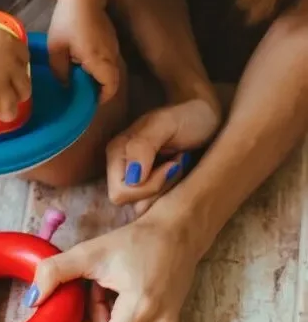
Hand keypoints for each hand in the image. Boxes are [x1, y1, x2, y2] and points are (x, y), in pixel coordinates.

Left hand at [27, 208, 201, 321]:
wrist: (176, 234)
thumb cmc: (135, 241)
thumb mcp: (89, 252)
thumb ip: (55, 272)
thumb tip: (32, 300)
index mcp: (139, 311)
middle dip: (88, 320)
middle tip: (90, 288)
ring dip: (102, 316)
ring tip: (106, 284)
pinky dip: (116, 317)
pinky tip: (119, 291)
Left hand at [47, 0, 120, 102]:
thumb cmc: (68, 22)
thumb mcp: (56, 48)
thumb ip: (60, 70)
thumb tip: (65, 85)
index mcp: (100, 61)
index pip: (110, 88)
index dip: (101, 98)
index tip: (87, 101)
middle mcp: (112, 56)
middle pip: (111, 80)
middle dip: (98, 88)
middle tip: (80, 90)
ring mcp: (114, 46)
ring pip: (110, 69)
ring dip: (97, 75)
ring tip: (78, 75)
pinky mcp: (111, 38)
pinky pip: (107, 58)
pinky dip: (98, 64)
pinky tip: (81, 59)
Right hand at [107, 96, 221, 212]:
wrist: (205, 115)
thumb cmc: (187, 116)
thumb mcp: (165, 124)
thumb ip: (143, 146)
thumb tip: (132, 178)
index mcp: (117, 152)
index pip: (120, 192)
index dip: (148, 186)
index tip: (172, 165)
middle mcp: (121, 167)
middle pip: (131, 202)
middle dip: (159, 188)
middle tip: (177, 165)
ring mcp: (136, 177)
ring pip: (145, 205)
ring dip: (168, 190)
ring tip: (179, 165)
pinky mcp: (151, 184)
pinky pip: (157, 203)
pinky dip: (172, 192)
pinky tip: (179, 171)